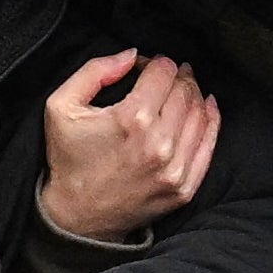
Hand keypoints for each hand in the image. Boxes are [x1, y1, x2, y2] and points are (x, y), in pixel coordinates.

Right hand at [40, 51, 220, 239]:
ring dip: (194, 94)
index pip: (163, 72)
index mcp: (131, 119)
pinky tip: (206, 107)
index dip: (156, 62)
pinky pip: (209, 145)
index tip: (147, 66)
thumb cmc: (68, 159)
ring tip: (184, 88)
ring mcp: (175, 169)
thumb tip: (132, 55)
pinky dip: (211, 121)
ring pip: (200, 114)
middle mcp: (159, 143)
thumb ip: (95, 71)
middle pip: (185, 91)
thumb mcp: (61, 106)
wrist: (76, 217)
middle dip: (178, 76)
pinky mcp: (184, 188)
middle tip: (168, 75)